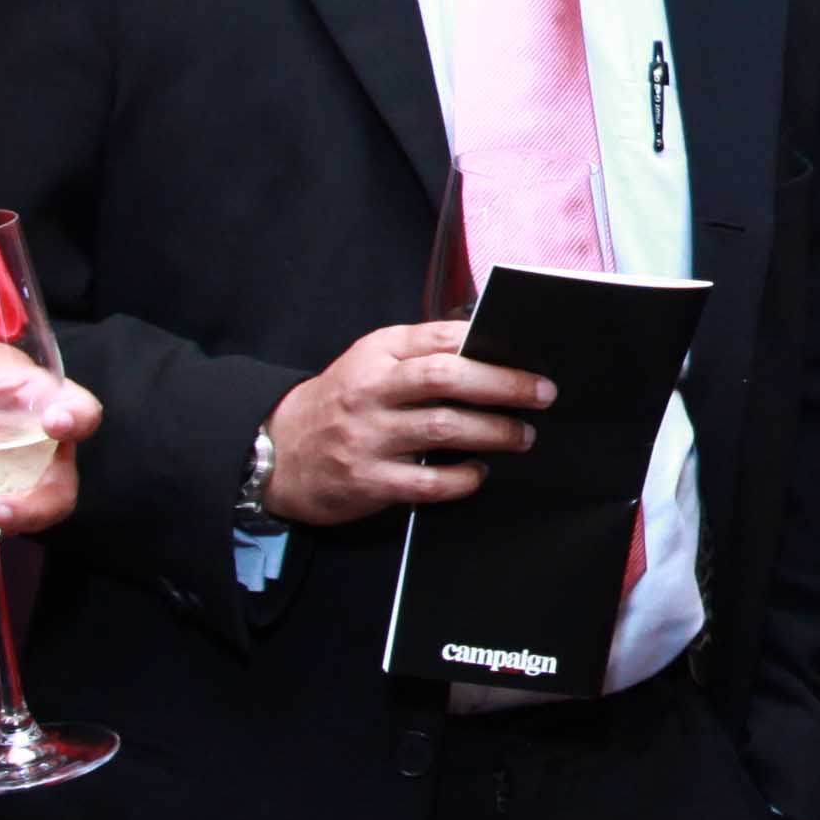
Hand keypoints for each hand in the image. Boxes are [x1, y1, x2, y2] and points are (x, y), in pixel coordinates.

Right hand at [258, 319, 552, 524]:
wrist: (277, 452)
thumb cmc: (340, 402)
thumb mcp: (370, 362)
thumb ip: (419, 353)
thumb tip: (487, 347)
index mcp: (377, 353)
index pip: (439, 338)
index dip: (488, 345)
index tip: (529, 355)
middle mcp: (371, 390)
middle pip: (445, 378)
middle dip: (502, 385)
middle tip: (541, 394)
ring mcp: (368, 436)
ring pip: (443, 428)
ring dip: (493, 431)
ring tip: (521, 436)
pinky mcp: (369, 480)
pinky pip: (428, 482)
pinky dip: (462, 479)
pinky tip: (479, 474)